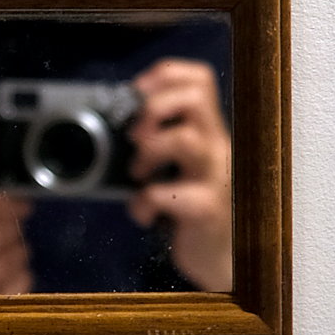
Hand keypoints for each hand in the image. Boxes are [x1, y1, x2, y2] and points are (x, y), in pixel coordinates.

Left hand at [127, 58, 231, 290]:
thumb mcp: (180, 168)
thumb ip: (159, 143)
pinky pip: (171, 195)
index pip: (200, 81)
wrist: (222, 259)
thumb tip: (111, 125)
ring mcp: (215, 177)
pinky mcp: (207, 210)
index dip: (165, 76)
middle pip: (197, 98)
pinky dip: (144, 201)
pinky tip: (141, 212)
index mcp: (208, 133)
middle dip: (156, 106)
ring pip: (187, 139)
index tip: (136, 92)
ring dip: (150, 151)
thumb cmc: (194, 209)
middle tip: (135, 133)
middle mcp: (217, 148)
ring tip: (138, 173)